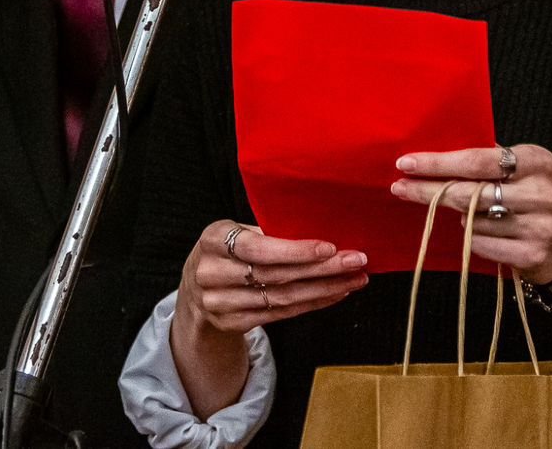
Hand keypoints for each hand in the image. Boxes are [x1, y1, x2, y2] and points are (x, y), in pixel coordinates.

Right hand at [176, 220, 367, 337]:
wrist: (196, 288)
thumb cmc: (228, 251)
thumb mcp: (236, 232)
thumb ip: (268, 232)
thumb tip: (322, 228)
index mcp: (213, 239)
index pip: (257, 247)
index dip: (295, 250)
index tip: (330, 247)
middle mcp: (211, 272)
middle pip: (275, 274)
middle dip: (322, 268)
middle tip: (356, 261)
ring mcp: (219, 302)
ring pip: (282, 298)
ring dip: (324, 289)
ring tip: (354, 279)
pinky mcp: (232, 323)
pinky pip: (281, 315)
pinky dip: (312, 303)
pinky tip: (334, 293)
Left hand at [390, 144, 551, 284]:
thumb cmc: (533, 197)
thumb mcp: (521, 168)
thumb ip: (487, 160)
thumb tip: (432, 153)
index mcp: (537, 161)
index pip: (478, 160)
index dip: (439, 163)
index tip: (407, 163)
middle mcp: (541, 193)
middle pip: (469, 192)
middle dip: (428, 190)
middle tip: (400, 187)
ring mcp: (539, 227)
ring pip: (471, 221)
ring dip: (460, 217)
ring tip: (472, 214)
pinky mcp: (531, 255)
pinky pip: (480, 245)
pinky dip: (472, 238)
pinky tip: (482, 233)